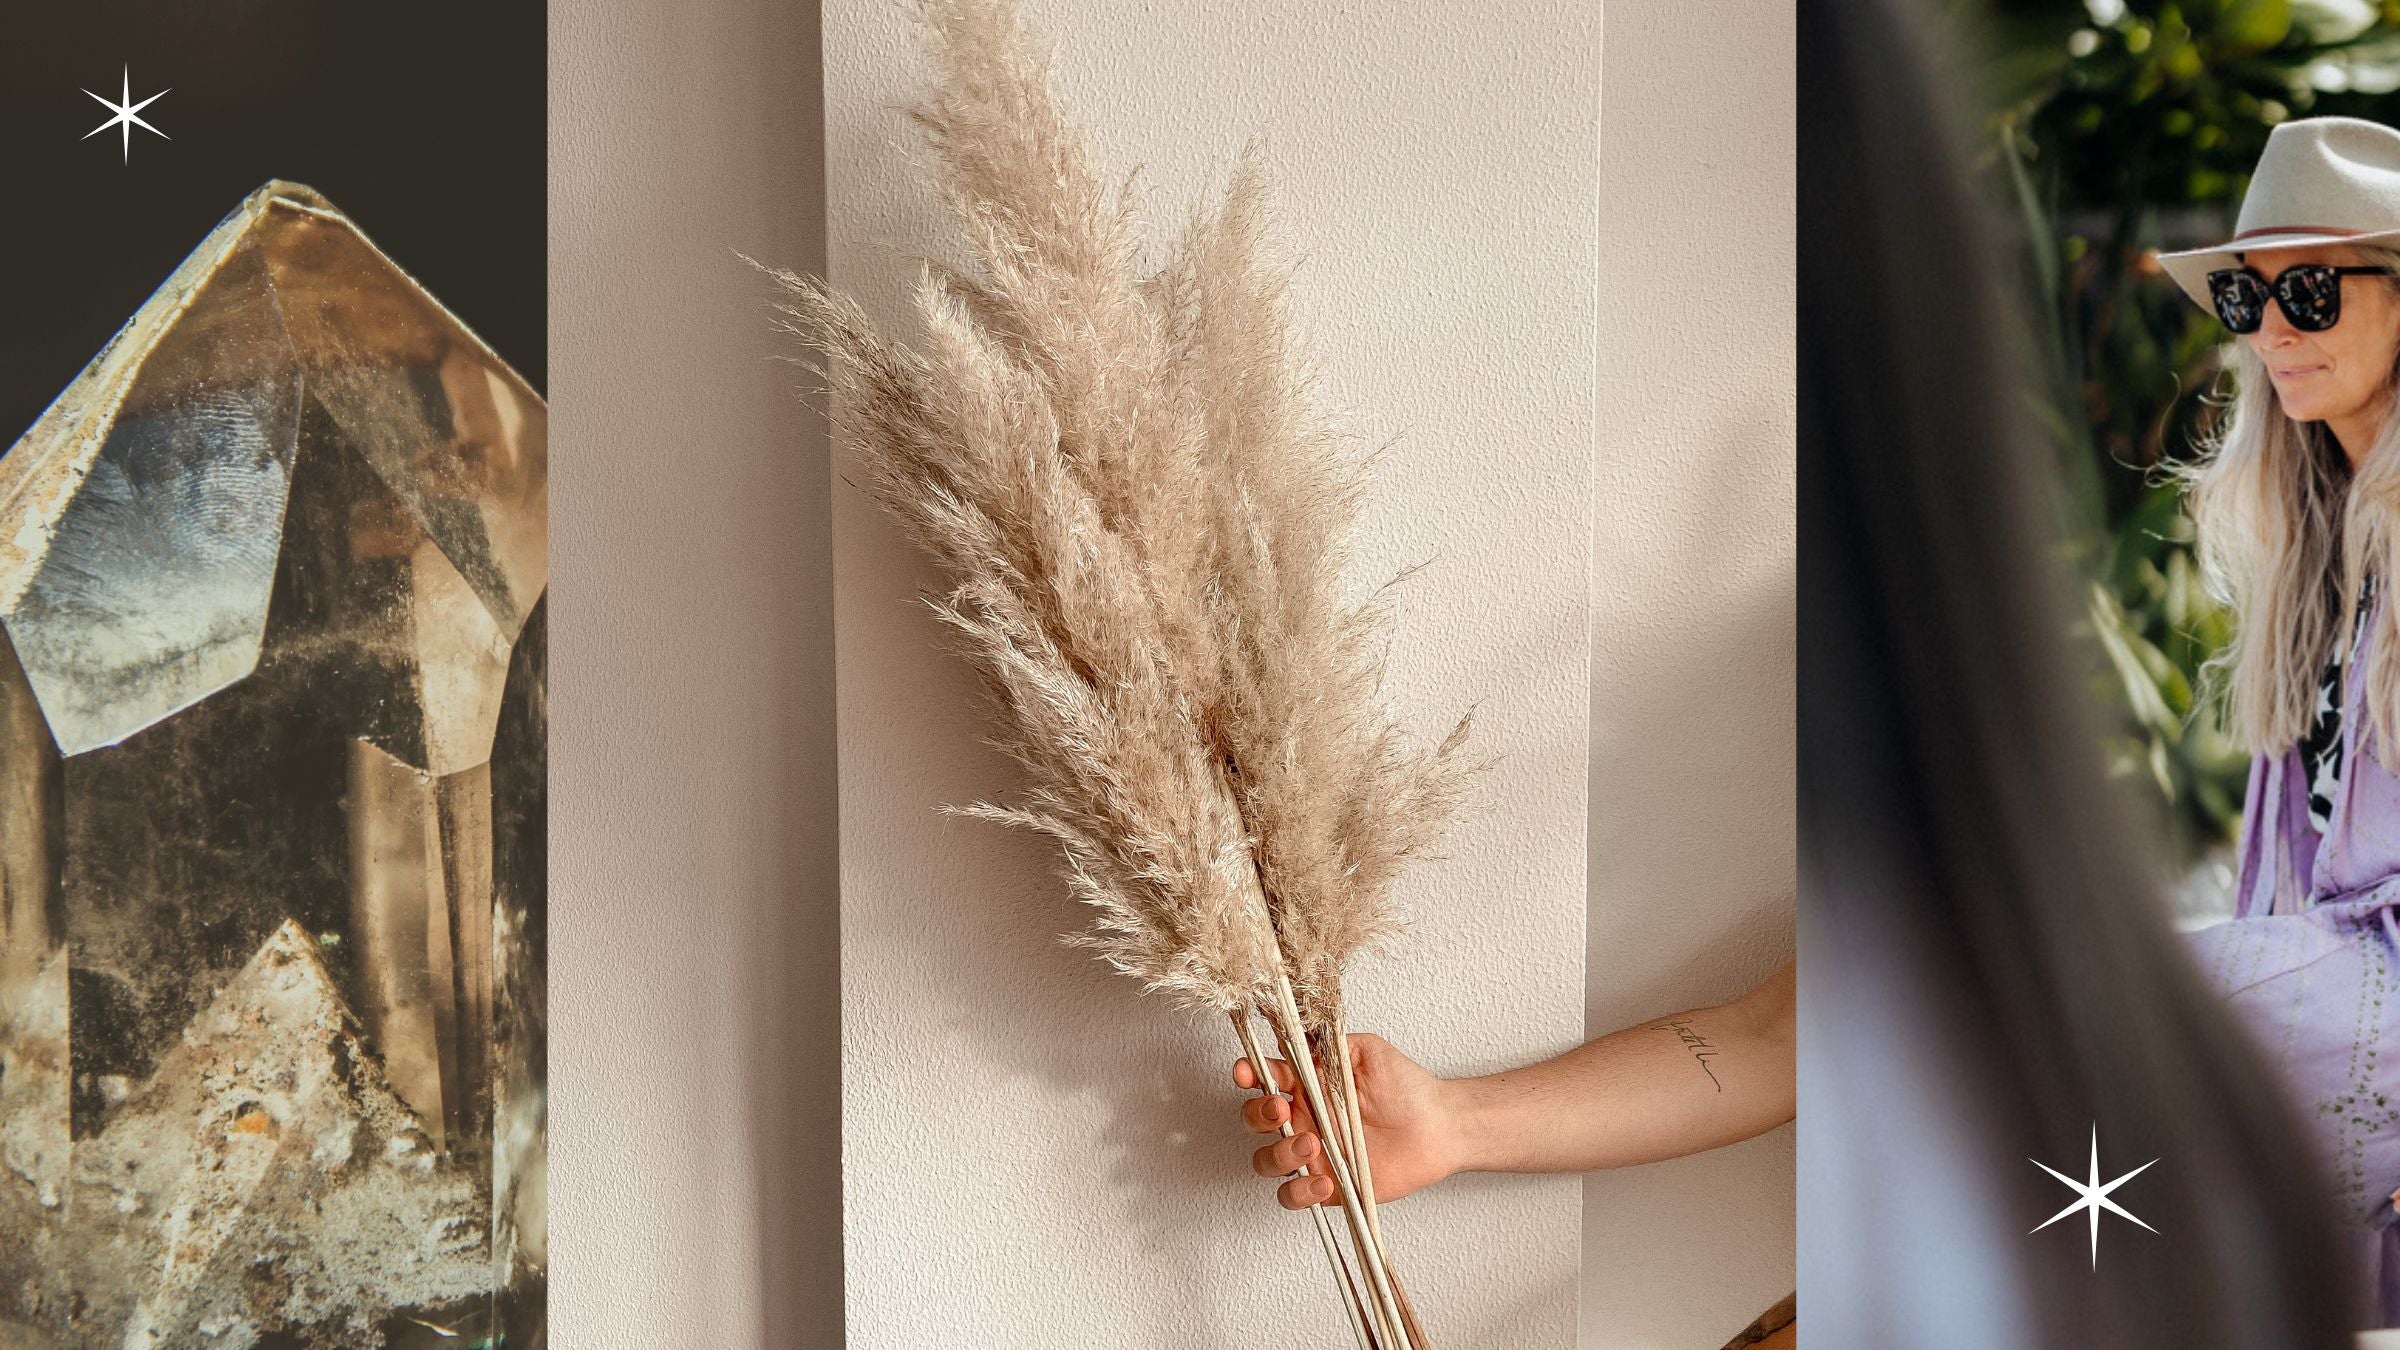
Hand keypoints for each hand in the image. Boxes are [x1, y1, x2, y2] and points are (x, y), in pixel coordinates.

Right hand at [1233, 1032, 1460, 1210]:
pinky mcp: (1327, 1186)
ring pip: (1267, 1161)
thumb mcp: (1367, 1052)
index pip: (1266, 1079)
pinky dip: (1300, 1192)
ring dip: (1280, 1154)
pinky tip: (1324, 1181)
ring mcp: (1312, 1155)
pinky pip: (1293, 1196)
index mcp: (1308, 1087)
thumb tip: (1294, 1037)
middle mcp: (1304, 1120)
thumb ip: (1329, 1046)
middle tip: (1282, 1108)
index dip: (1249, 1074)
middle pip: (1256, 1120)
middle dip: (1258, 1114)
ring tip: (1312, 1144)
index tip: (1247, 1072)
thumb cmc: (1407, 1089)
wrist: (1437, 1128)